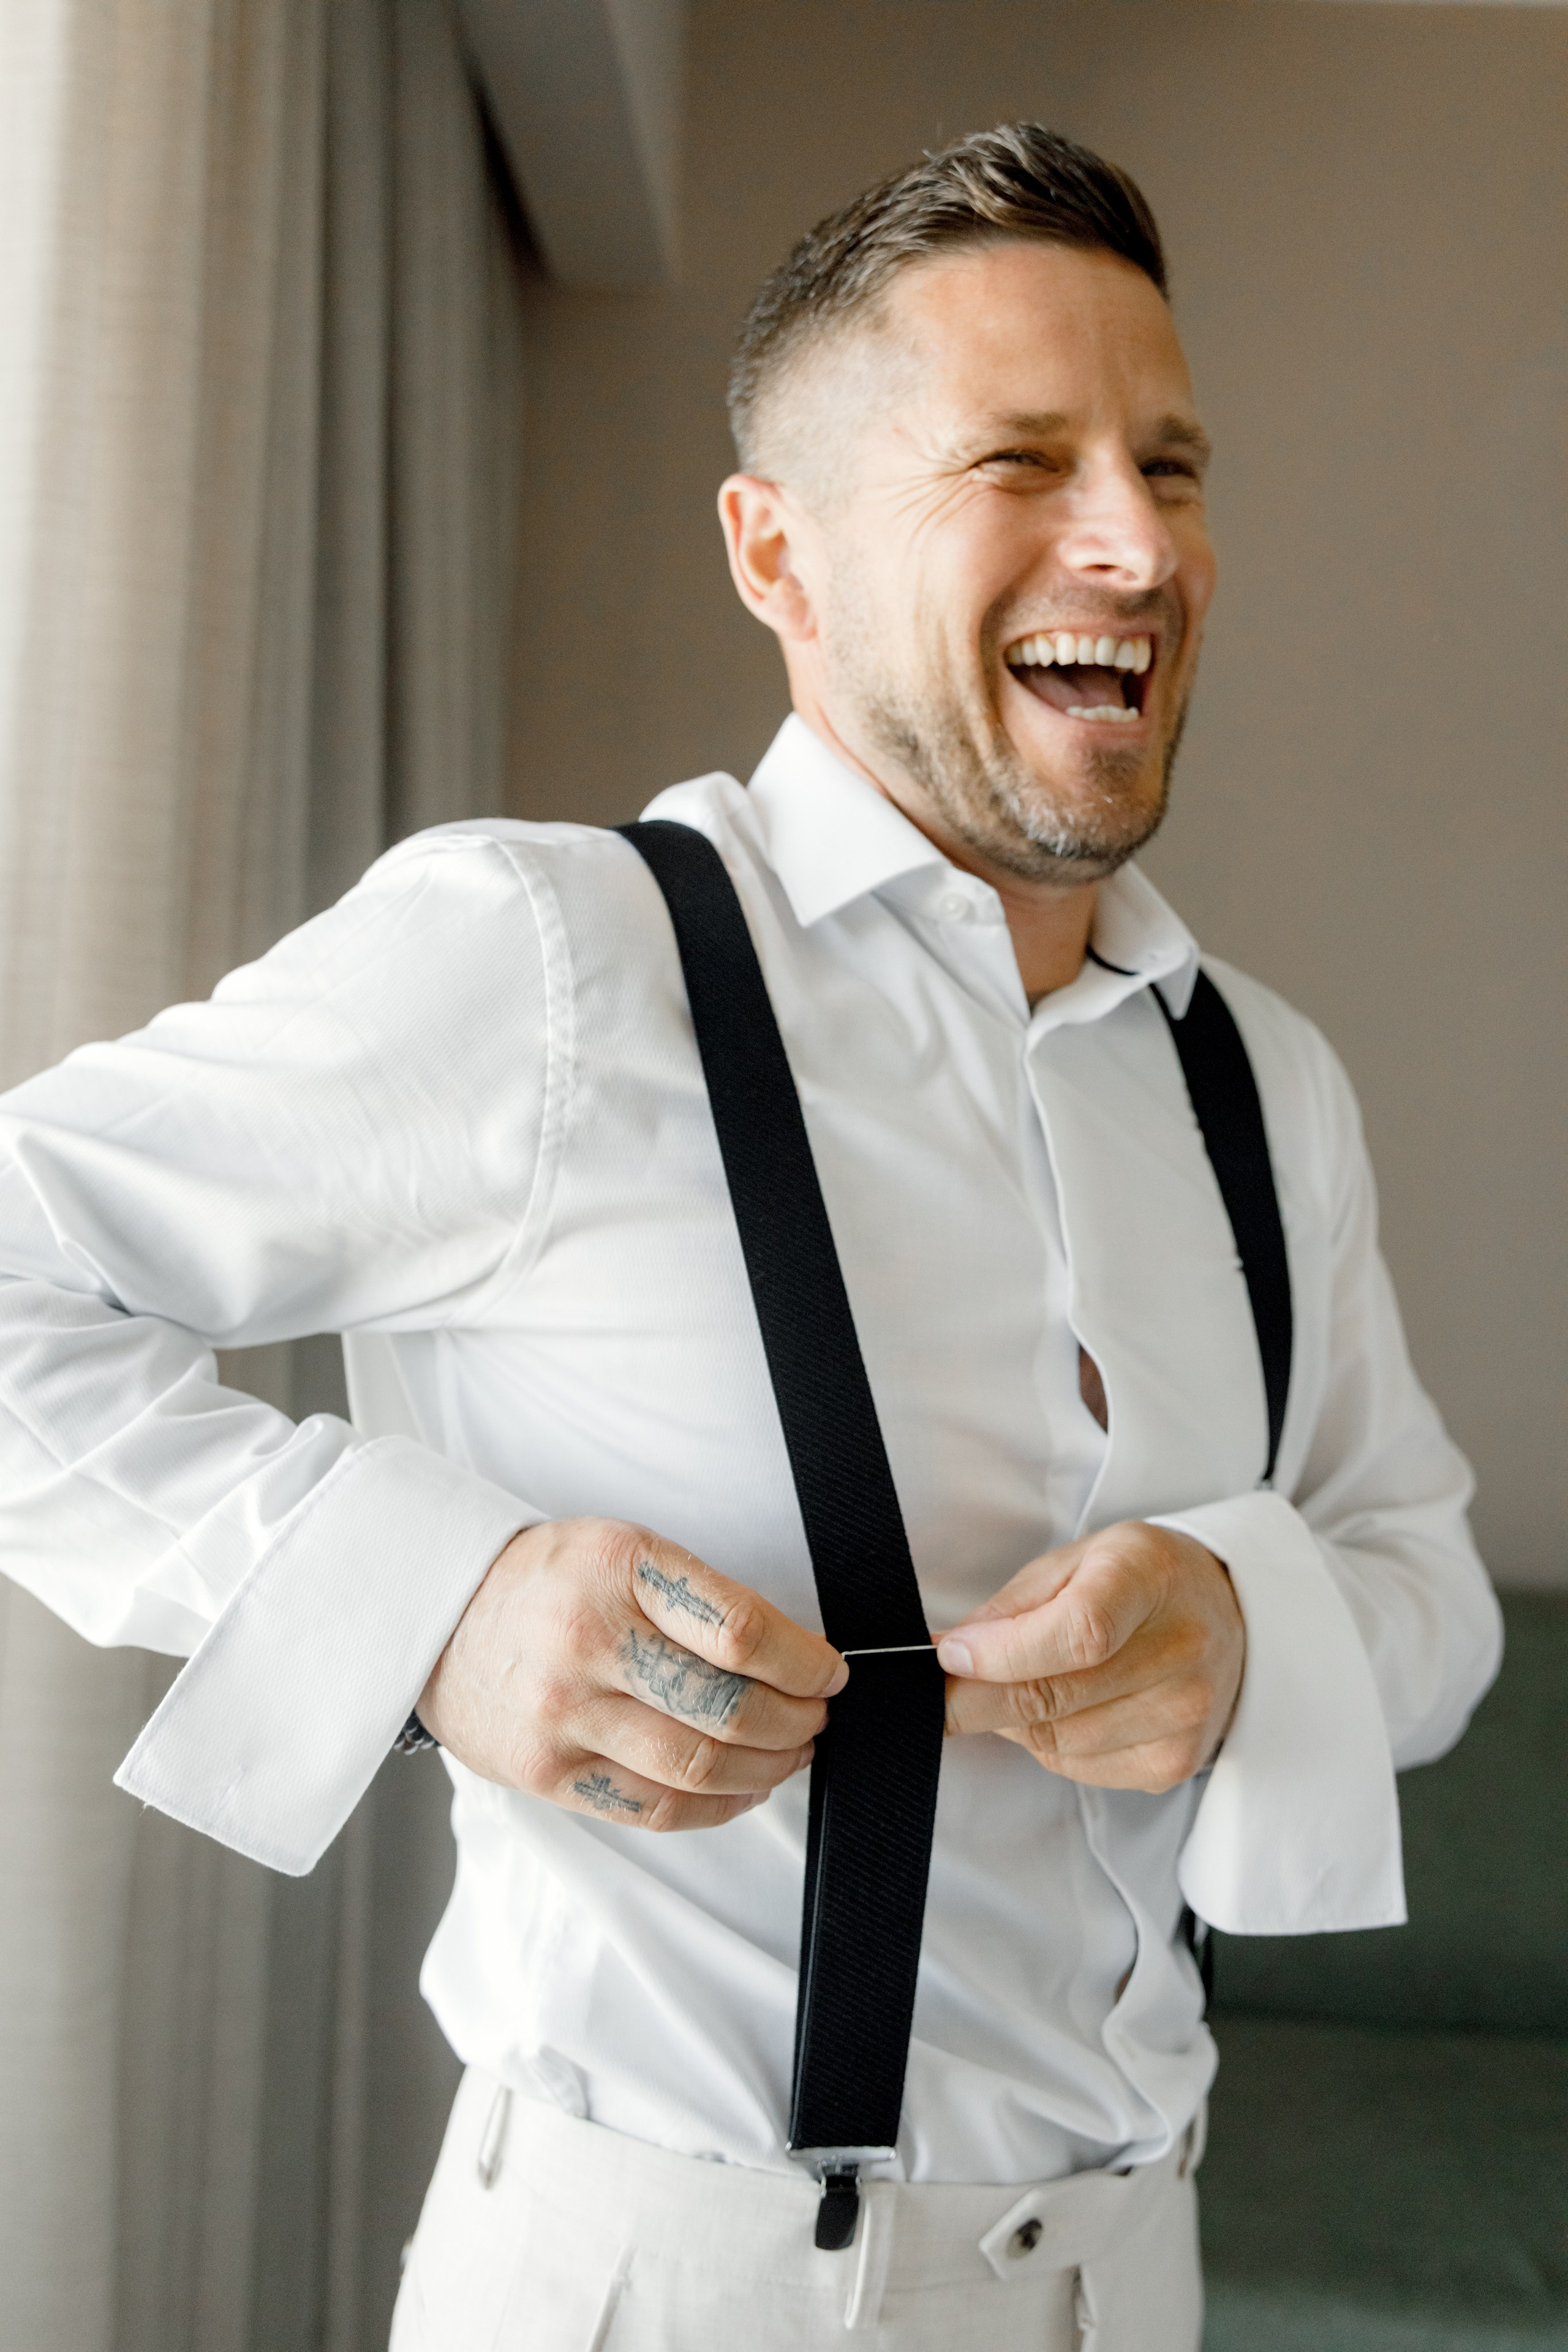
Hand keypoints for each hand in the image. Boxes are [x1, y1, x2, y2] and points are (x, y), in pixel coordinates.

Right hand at [418, 1517, 845, 1830]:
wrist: (437, 1617)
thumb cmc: (547, 1582)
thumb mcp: (621, 1550)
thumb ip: (698, 1599)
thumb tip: (793, 1656)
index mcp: (617, 1569)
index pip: (740, 1630)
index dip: (804, 1661)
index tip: (828, 1671)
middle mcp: (588, 1642)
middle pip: (727, 1708)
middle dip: (795, 1720)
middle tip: (816, 1716)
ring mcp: (563, 1715)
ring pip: (698, 1767)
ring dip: (767, 1768)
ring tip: (791, 1752)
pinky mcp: (547, 1774)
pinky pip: (654, 1809)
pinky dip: (716, 1806)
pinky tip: (743, 1787)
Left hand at [937, 1522, 1243, 1793]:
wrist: (1226, 1613)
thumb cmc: (1137, 1581)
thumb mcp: (1073, 1563)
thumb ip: (1011, 1608)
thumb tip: (949, 1655)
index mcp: (1147, 1578)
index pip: (1078, 1633)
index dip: (1004, 1653)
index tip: (952, 1656)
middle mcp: (1179, 1648)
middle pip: (1055, 1697)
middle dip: (975, 1701)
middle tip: (935, 1696)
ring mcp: (1185, 1713)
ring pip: (1055, 1741)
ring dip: (1011, 1721)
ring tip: (1015, 1685)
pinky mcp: (1174, 1762)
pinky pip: (1078, 1768)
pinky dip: (1049, 1743)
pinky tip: (1062, 1709)